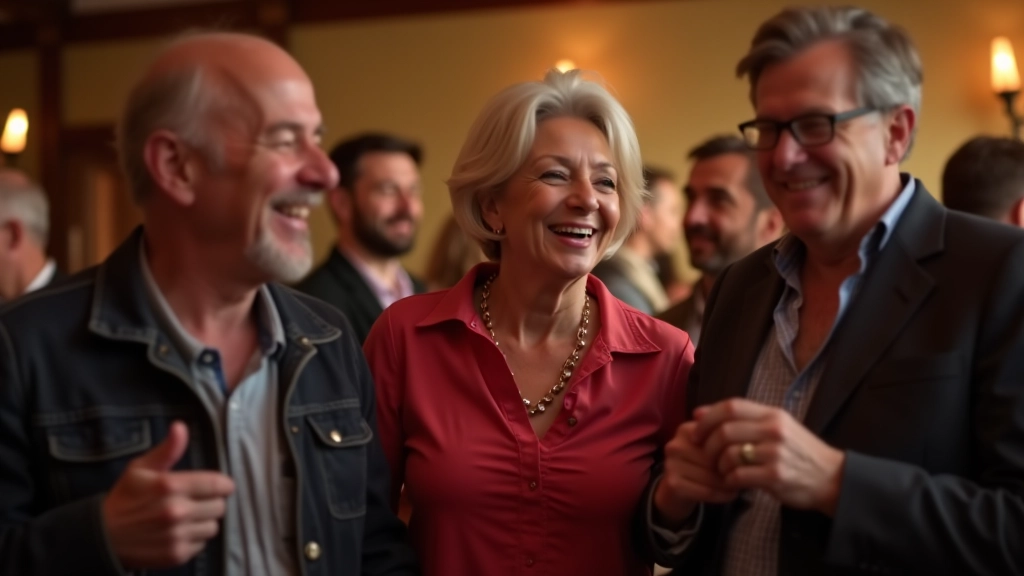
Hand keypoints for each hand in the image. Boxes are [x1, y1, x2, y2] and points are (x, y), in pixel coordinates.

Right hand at [102, 421, 234, 568]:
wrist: (103, 536)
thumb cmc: (124, 498)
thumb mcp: (141, 468)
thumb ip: (167, 449)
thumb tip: (181, 427)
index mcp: (170, 486)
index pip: (218, 484)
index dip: (223, 484)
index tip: (219, 486)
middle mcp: (177, 511)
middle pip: (220, 506)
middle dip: (212, 502)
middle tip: (197, 501)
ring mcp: (177, 535)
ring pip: (213, 526)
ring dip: (204, 521)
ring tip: (188, 517)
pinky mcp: (176, 554)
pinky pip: (202, 544)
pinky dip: (194, 538)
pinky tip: (179, 532)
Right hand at [654, 421, 738, 526]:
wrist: (677, 490)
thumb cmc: (702, 466)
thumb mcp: (712, 450)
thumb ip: (726, 441)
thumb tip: (752, 444)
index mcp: (687, 429)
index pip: (717, 437)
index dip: (734, 450)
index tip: (748, 459)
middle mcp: (676, 444)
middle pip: (713, 457)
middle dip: (732, 468)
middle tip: (747, 475)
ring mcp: (671, 463)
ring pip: (711, 475)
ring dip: (729, 484)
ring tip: (740, 486)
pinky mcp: (673, 483)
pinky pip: (705, 490)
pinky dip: (721, 495)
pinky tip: (729, 495)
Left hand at [693, 398, 844, 515]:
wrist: (832, 478)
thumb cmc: (798, 451)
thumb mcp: (777, 426)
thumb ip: (742, 418)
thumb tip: (699, 413)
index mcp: (772, 414)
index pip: (730, 406)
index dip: (707, 418)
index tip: (696, 430)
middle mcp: (774, 430)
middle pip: (724, 431)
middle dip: (707, 445)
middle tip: (705, 455)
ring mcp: (775, 453)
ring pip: (728, 454)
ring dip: (718, 466)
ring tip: (723, 471)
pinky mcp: (775, 476)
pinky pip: (738, 476)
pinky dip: (728, 481)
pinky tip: (733, 483)